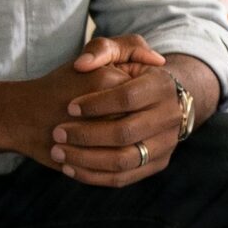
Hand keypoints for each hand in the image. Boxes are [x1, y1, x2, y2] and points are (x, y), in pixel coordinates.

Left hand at [34, 35, 182, 187]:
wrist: (160, 100)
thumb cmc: (130, 74)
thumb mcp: (120, 52)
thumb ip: (101, 48)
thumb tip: (82, 64)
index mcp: (162, 86)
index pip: (128, 98)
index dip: (96, 104)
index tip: (69, 106)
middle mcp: (170, 117)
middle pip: (125, 132)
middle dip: (85, 134)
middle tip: (57, 132)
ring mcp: (166, 144)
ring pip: (124, 160)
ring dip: (86, 159)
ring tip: (58, 152)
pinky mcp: (157, 164)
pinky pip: (124, 178)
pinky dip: (93, 176)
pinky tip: (69, 168)